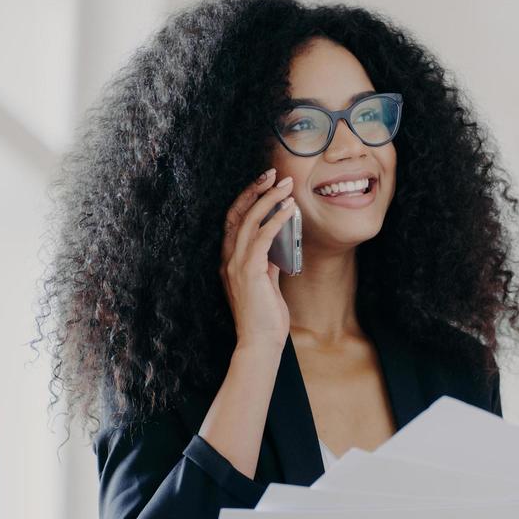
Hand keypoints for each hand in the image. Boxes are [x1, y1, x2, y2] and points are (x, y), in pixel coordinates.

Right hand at [221, 168, 294, 353]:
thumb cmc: (265, 318)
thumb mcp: (267, 284)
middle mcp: (228, 260)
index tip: (263, 183)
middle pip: (237, 214)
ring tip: (285, 185)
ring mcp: (236, 265)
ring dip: (268, 199)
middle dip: (255, 190)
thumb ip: (268, 263)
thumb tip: (280, 244)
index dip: (246, 198)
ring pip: (249, 221)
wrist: (261, 343)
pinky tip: (289, 209)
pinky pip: (263, 238)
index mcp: (230, 261)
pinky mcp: (249, 272)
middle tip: (272, 174)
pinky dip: (276, 220)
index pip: (233, 220)